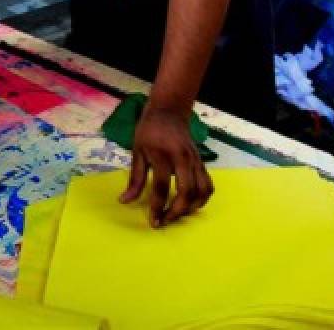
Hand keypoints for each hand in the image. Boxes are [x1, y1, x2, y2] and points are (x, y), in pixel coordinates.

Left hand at [119, 104, 213, 227]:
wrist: (169, 112)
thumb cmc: (149, 131)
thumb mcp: (137, 152)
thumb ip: (135, 179)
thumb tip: (125, 201)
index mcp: (162, 155)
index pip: (162, 187)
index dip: (158, 207)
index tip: (153, 221)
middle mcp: (182, 158)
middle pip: (186, 192)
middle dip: (177, 212)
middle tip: (165, 221)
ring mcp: (195, 160)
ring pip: (202, 191)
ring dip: (192, 208)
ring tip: (178, 214)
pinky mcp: (202, 162)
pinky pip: (208, 185)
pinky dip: (202, 199)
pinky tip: (190, 205)